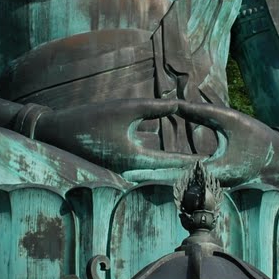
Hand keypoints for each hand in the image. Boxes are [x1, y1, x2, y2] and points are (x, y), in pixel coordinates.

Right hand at [37, 99, 278, 182]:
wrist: (59, 133)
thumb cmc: (90, 119)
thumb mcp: (126, 108)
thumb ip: (156, 107)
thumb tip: (181, 103)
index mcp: (135, 160)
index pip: (174, 165)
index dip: (197, 163)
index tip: (219, 162)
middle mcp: (132, 172)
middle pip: (170, 175)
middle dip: (192, 174)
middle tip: (218, 172)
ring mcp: (125, 172)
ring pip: (159, 175)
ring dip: (178, 173)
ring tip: (203, 170)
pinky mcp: (120, 166)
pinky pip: (147, 170)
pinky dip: (162, 168)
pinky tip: (174, 164)